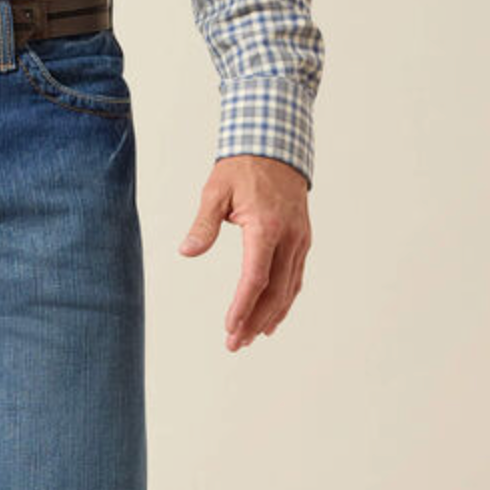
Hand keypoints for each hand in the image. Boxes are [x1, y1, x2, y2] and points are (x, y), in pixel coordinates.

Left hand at [178, 156, 312, 351]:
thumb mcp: (216, 191)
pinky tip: (272, 318)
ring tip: (250, 338)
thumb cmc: (242, 168)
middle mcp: (289, 237)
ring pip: (289, 288)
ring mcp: (300, 240)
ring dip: (270, 316)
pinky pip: (295, 277)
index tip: (229, 327)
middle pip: (274, 291)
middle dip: (254, 320)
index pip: (255, 278)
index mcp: (267, 227)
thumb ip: (203, 225)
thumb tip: (187, 251)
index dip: (242, 306)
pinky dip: (285, 300)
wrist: (276, 146)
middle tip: (235, 344)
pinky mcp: (302, 240)